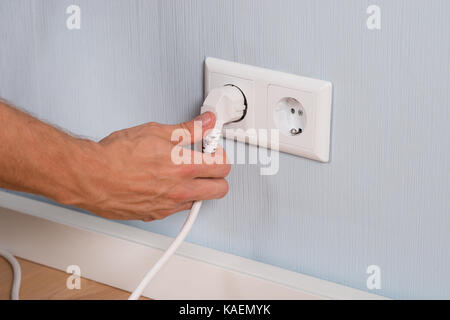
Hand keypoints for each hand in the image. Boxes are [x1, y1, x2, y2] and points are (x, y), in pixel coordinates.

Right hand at [71, 112, 229, 220]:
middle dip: (218, 174)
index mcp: (184, 167)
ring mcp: (169, 206)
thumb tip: (206, 122)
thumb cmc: (116, 156)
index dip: (220, 154)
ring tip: (182, 172)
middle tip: (205, 162)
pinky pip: (178, 209)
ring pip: (200, 200)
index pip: (223, 165)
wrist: (90, 176)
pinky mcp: (155, 215)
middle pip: (221, 189)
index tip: (211, 148)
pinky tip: (165, 183)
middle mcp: (180, 190)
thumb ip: (187, 129)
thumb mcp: (156, 131)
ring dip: (198, 187)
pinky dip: (178, 197)